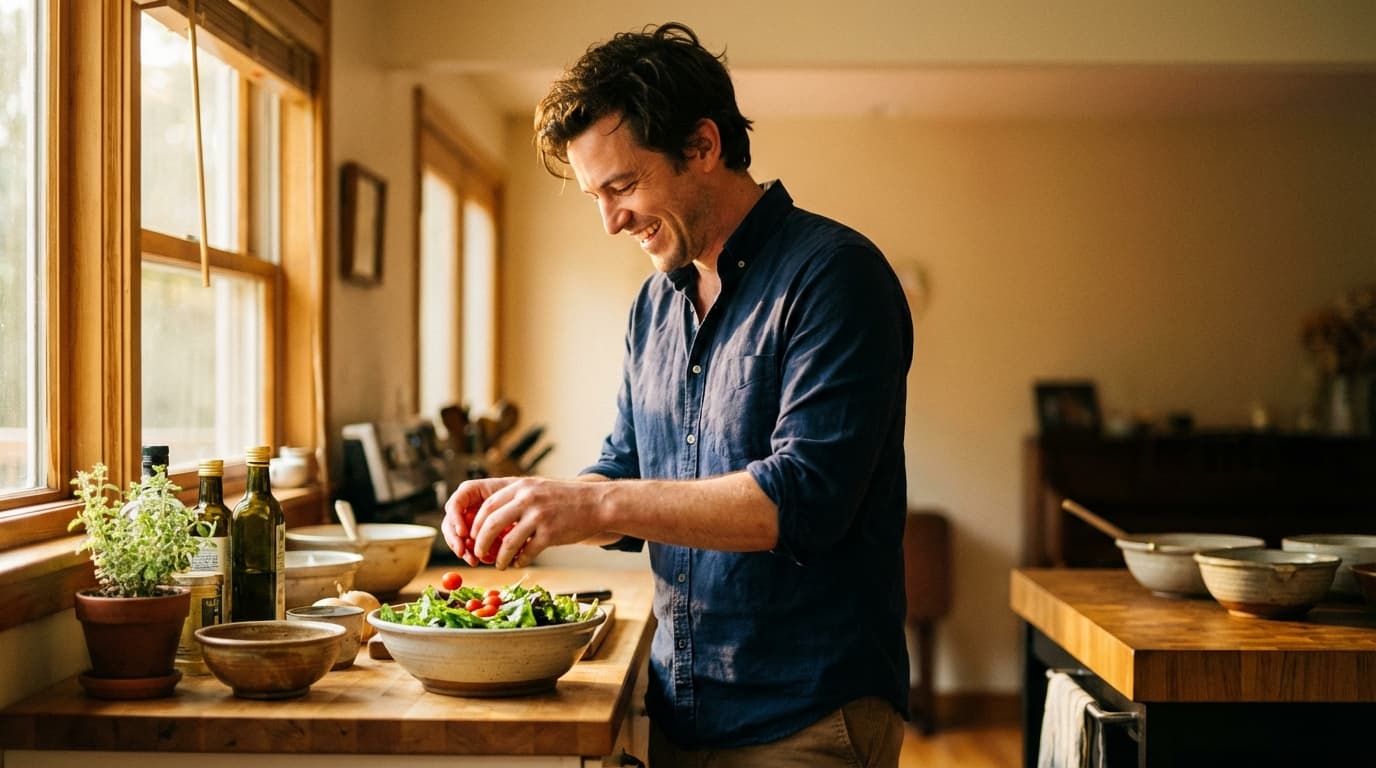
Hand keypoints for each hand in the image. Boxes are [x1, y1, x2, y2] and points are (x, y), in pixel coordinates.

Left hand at [445, 476, 606, 568]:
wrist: (597, 504)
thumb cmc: (565, 499)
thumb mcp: (538, 489)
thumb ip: (516, 499)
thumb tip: (490, 519)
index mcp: (520, 487)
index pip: (487, 506)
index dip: (476, 524)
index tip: (472, 537)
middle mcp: (527, 499)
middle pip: (491, 523)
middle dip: (480, 542)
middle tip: (478, 554)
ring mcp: (539, 516)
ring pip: (507, 542)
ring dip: (499, 558)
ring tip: (498, 565)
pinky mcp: (551, 533)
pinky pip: (527, 552)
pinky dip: (519, 561)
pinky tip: (518, 563)